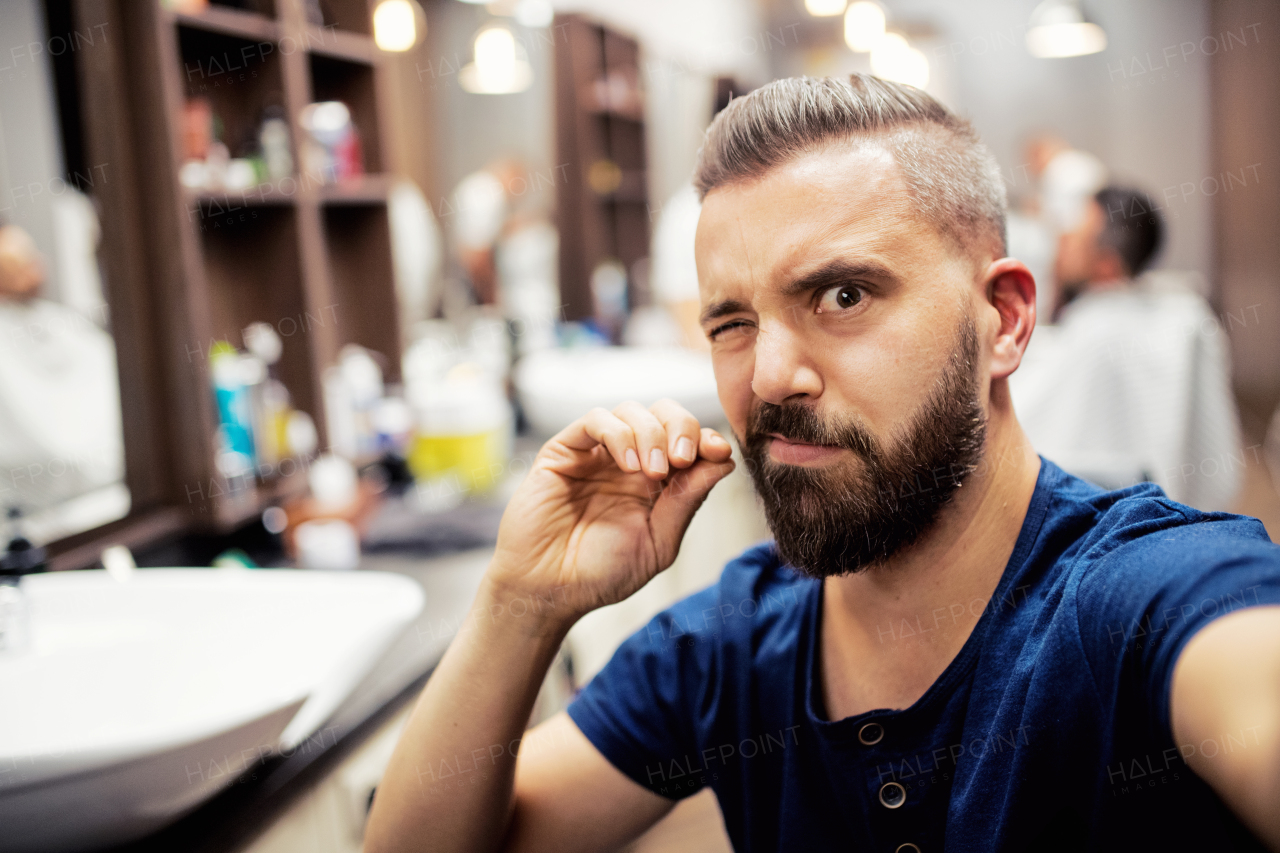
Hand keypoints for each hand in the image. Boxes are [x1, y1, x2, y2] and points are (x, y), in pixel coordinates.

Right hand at [489, 399, 735, 623]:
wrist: (549, 591)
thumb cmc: (601, 574)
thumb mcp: (659, 542)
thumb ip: (687, 500)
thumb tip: (725, 461)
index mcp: (657, 481)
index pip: (688, 440)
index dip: (706, 438)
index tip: (718, 452)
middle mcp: (629, 460)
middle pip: (664, 413)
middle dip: (683, 427)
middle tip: (683, 459)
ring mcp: (597, 453)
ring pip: (632, 410)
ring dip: (652, 433)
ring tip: (653, 472)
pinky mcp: (564, 450)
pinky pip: (595, 420)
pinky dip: (619, 434)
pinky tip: (628, 464)